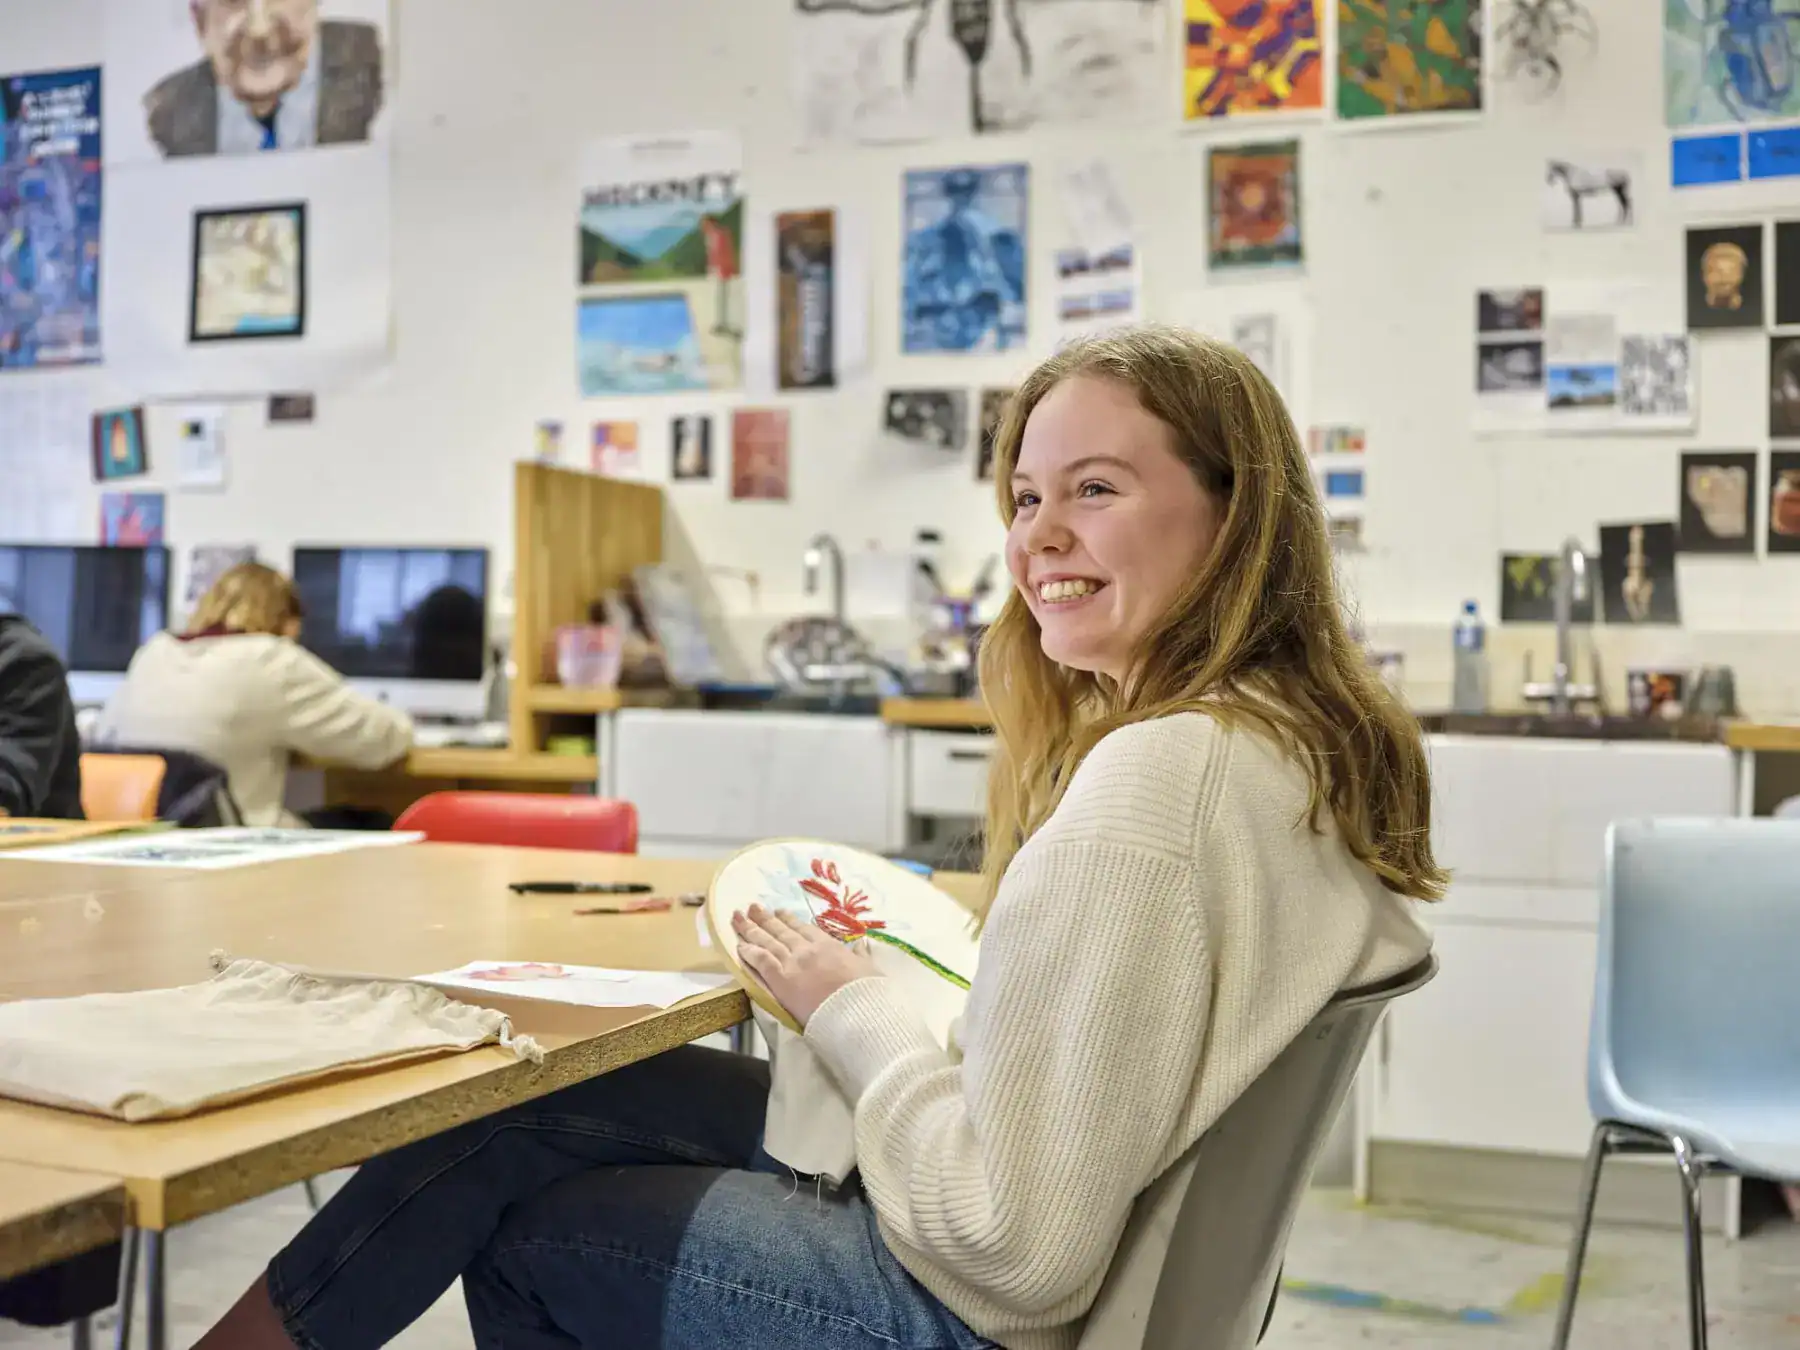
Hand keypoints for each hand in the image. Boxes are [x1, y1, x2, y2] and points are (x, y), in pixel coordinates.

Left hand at [732, 903, 879, 1028]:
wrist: (856, 1011)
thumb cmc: (866, 993)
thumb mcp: (869, 969)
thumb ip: (861, 956)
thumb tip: (863, 945)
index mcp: (829, 945)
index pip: (804, 929)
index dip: (789, 920)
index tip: (780, 912)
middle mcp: (807, 949)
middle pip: (781, 931)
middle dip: (765, 919)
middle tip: (752, 908)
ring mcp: (792, 963)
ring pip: (767, 942)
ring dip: (751, 929)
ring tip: (739, 918)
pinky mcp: (780, 979)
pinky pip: (760, 960)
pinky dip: (749, 952)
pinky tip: (739, 945)